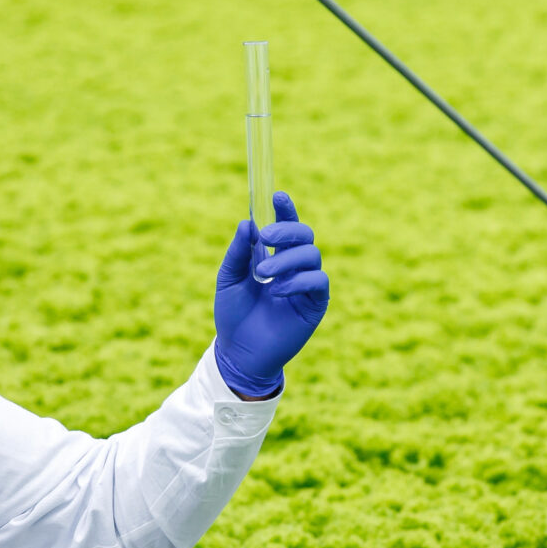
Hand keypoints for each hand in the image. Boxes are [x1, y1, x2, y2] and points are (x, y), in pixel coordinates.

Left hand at [213, 191, 328, 399]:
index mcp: (274, 255)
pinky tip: (277, 291)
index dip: (286, 208)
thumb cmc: (233, 315)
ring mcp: (306, 285)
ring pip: (312, 255)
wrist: (238, 352)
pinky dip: (298, 281)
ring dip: (286, 259)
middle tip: (265, 238)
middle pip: (305, 234)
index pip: (287, 225)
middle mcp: (294, 266)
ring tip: (263, 275)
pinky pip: (318, 281)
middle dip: (286, 230)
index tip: (276, 195)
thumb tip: (247, 222)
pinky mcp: (315, 305)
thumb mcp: (228, 279)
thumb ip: (238, 252)